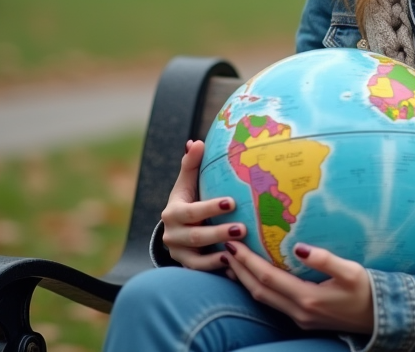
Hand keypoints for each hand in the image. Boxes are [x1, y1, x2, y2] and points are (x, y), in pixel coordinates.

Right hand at [160, 139, 247, 269]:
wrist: (178, 231)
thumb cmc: (189, 201)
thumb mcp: (187, 184)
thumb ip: (191, 165)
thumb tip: (195, 142)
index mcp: (172, 213)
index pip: (190, 211)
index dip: (209, 208)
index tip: (231, 202)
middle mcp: (172, 235)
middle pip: (195, 236)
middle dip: (219, 233)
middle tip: (243, 229)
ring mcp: (179, 255)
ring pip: (198, 259)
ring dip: (219, 257)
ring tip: (240, 251)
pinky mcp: (187, 269)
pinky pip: (202, 273)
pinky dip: (218, 271)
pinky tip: (236, 269)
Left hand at [223, 240, 373, 334]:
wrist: (380, 318)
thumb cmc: (367, 290)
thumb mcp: (351, 271)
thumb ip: (325, 259)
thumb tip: (299, 247)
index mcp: (307, 298)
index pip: (267, 277)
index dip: (248, 261)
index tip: (233, 244)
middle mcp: (298, 311)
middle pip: (258, 290)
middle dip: (239, 269)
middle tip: (225, 250)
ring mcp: (299, 318)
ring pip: (263, 299)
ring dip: (245, 280)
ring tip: (233, 262)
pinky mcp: (303, 319)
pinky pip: (272, 302)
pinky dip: (258, 288)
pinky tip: (255, 277)